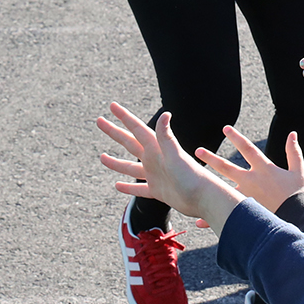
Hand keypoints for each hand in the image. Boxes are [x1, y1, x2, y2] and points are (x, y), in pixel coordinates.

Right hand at [97, 103, 242, 224]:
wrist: (204, 198)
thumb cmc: (191, 176)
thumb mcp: (175, 155)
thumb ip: (167, 137)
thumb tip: (165, 113)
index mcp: (157, 148)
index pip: (137, 128)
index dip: (124, 117)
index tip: (112, 106)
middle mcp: (155, 159)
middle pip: (129, 143)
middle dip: (114, 132)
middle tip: (99, 121)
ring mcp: (155, 175)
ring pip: (131, 167)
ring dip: (116, 163)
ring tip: (102, 157)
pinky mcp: (158, 191)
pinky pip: (139, 188)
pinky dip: (128, 187)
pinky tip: (117, 186)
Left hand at [196, 124, 303, 216]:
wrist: (298, 217)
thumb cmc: (299, 194)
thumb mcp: (299, 171)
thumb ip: (294, 152)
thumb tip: (292, 134)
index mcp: (264, 168)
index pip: (248, 148)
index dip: (237, 137)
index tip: (225, 128)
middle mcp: (251, 180)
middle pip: (226, 167)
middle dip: (211, 158)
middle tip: (197, 151)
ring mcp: (246, 196)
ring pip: (222, 188)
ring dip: (207, 185)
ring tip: (192, 183)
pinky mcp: (246, 210)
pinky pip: (226, 212)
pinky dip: (213, 216)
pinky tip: (199, 220)